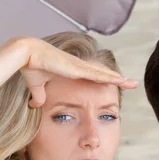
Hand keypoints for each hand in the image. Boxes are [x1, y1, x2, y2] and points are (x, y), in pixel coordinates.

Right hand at [17, 37, 137, 107]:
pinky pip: (98, 75)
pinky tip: (121, 80)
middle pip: (103, 74)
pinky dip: (110, 78)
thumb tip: (35, 104)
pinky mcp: (78, 69)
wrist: (26, 55)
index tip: (115, 84)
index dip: (105, 80)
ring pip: (105, 74)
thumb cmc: (31, 67)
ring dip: (119, 79)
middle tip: (131, 83)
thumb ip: (39, 95)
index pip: (93, 77)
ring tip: (132, 83)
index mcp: (72, 71)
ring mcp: (80, 67)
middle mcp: (79, 68)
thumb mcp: (37, 86)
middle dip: (118, 79)